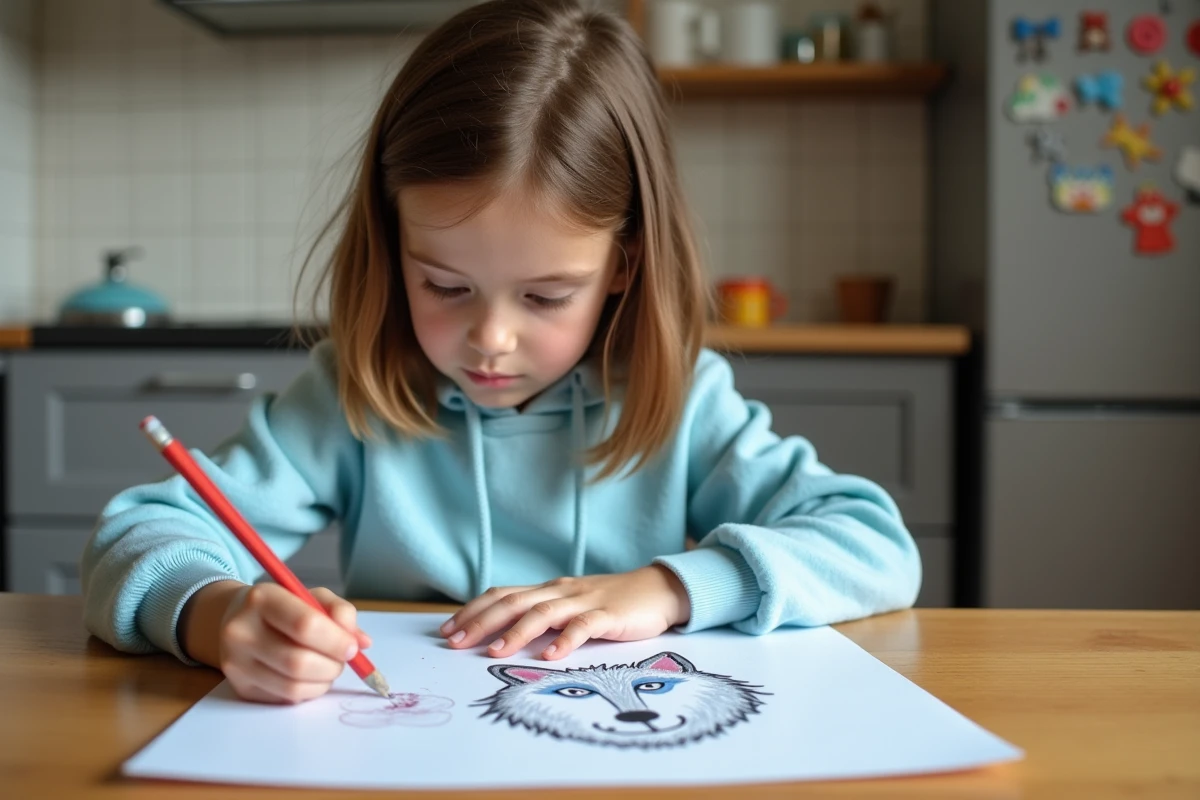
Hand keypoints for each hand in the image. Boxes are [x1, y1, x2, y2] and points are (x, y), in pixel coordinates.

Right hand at [182, 581, 371, 703]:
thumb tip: (362, 642)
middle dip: (332, 665)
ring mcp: (236, 663)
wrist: (234, 620)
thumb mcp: (311, 596)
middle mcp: (241, 631)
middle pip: (298, 661)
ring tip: (329, 668)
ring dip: (323, 682)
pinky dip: (308, 691)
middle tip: (343, 660)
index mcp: (261, 599)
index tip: (352, 647)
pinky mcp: (240, 688)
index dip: (336, 640)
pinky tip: (311, 677)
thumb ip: (340, 612)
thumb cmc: (283, 606)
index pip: (305, 625)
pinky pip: (285, 698)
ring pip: (292, 686)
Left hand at [439, 565, 690, 660]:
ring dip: (516, 632)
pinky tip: (551, 656)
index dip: (474, 610)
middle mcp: (561, 591)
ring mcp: (584, 601)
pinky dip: (565, 640)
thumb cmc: (612, 603)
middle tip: (456, 642)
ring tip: (495, 652)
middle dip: (482, 621)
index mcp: (549, 590)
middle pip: (514, 602)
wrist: (659, 589)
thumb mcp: (571, 606)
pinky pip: (584, 626)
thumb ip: (543, 616)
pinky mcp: (608, 614)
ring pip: (543, 612)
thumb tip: (503, 635)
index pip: (503, 595)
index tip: (448, 630)